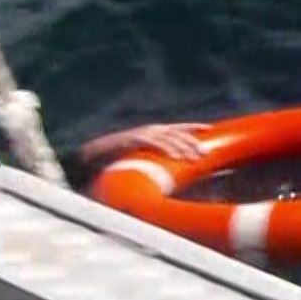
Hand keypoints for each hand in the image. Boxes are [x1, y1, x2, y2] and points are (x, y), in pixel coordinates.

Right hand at [81, 123, 207, 165]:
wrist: (92, 156)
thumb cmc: (120, 160)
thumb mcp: (144, 158)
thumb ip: (158, 162)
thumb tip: (175, 172)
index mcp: (155, 132)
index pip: (178, 128)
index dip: (193, 127)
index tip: (208, 128)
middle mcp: (151, 130)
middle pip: (177, 134)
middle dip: (192, 143)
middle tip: (204, 154)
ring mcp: (142, 133)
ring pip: (168, 138)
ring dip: (183, 148)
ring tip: (193, 158)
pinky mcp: (133, 139)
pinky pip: (154, 143)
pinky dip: (166, 149)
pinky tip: (176, 157)